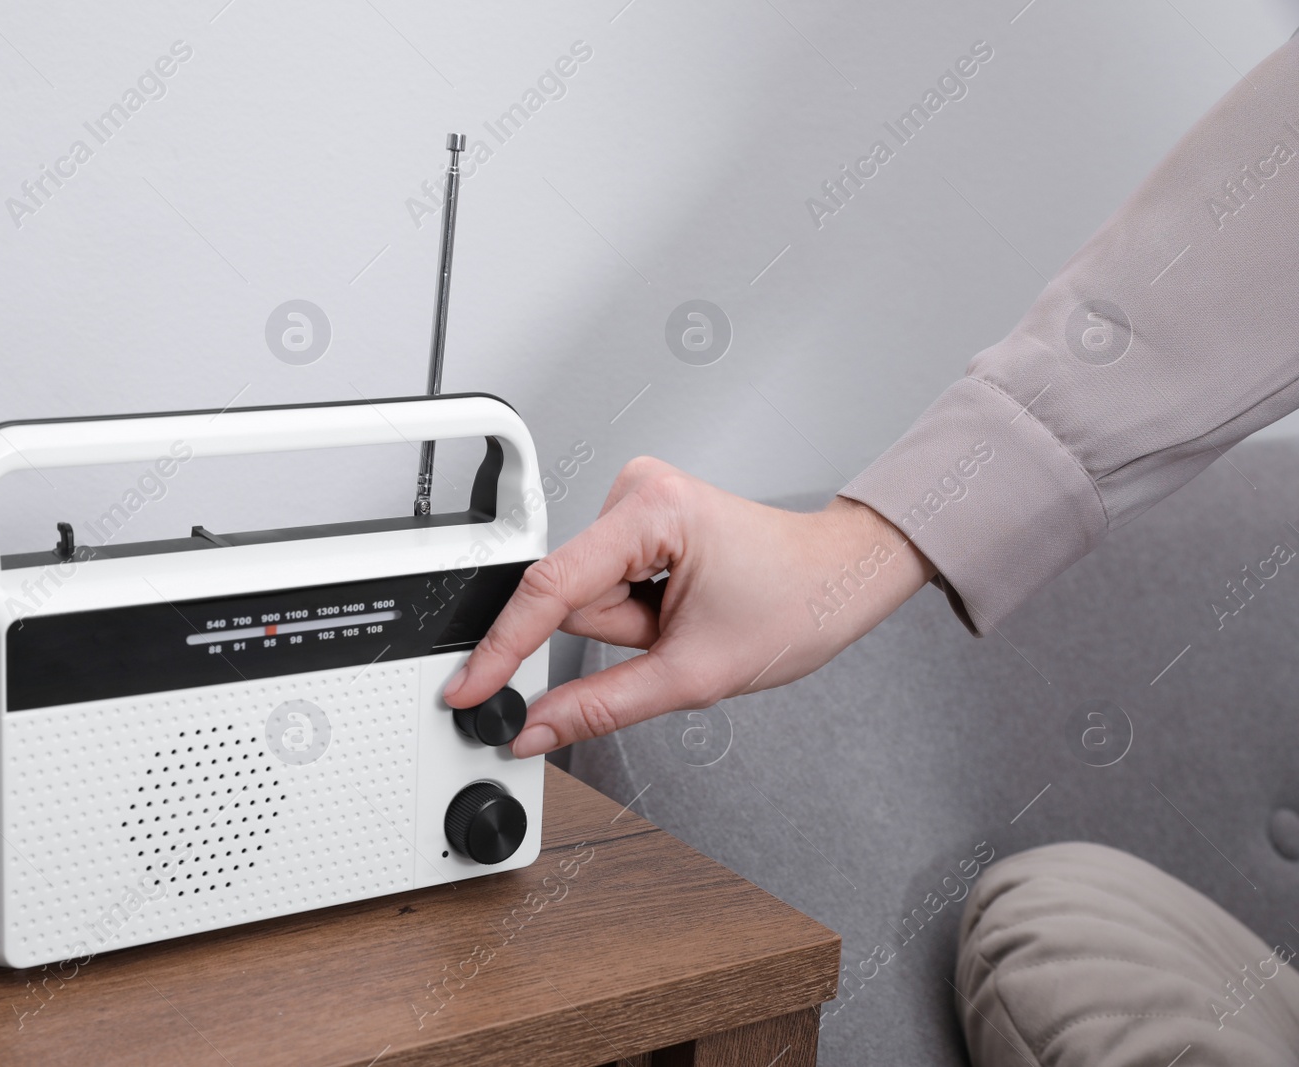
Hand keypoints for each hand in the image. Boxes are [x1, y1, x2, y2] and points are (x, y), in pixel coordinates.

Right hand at [443, 457, 934, 757]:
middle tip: (671, 639)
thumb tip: (534, 728)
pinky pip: (602, 582)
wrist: (839, 579)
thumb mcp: (693, 674)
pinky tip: (678, 605)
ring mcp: (635, 499)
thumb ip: (601, 706)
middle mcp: (636, 490)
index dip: (503, 648)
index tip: (468, 687)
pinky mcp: (638, 516)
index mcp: (651, 512)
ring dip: (629, 625)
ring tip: (684, 620)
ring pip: (586, 595)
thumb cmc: (794, 605)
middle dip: (616, 633)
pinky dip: (634, 609)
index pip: (551, 590)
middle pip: (572, 595)